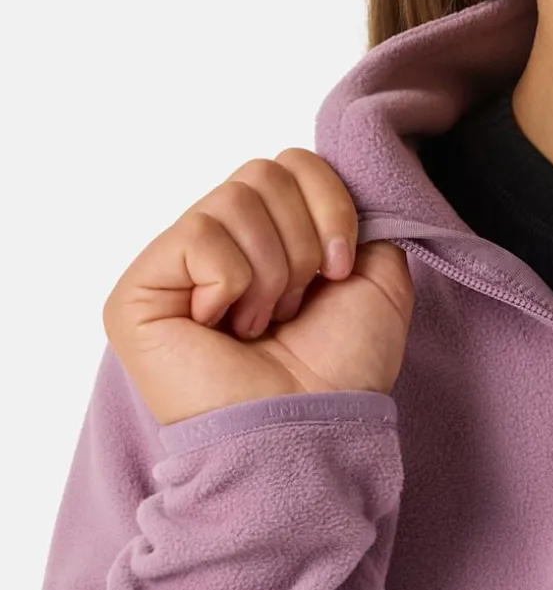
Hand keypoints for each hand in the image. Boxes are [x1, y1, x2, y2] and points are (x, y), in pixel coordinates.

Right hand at [102, 149, 413, 425]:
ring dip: (272, 270)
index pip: (293, 162)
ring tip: (261, 323)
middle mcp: (217, 243)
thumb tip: (333, 175)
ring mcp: (173, 265)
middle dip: (301, 242)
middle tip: (295, 305)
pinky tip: (222, 327)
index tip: (340, 268)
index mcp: (268, 237)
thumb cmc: (341, 368)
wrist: (310, 426)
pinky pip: (200, 234)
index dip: (331, 205)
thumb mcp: (377, 278)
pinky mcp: (137, 291)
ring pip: (235, 199)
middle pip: (265, 172)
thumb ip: (360, 218)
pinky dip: (231, 283)